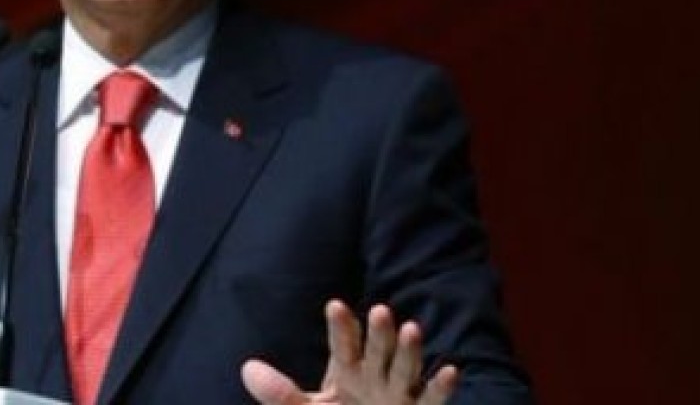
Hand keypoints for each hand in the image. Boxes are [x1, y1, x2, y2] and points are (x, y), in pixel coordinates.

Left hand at [242, 300, 457, 404]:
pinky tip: (452, 370)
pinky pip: (432, 401)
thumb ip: (280, 394)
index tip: (334, 305)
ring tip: (412, 328)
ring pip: (406, 369)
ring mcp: (399, 394)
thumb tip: (247, 368)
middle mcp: (376, 375)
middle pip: (377, 350)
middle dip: (379, 333)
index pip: (343, 345)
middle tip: (380, 310)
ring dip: (410, 351)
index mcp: (348, 369)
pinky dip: (441, 388)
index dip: (340, 326)